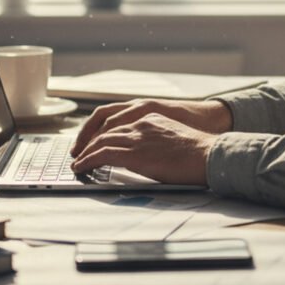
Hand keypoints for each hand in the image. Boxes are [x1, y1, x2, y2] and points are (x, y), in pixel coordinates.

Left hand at [71, 113, 217, 184]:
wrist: (208, 154)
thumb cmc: (199, 152)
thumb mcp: (175, 137)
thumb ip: (157, 140)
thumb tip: (151, 155)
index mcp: (150, 116)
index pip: (117, 121)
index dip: (102, 132)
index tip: (94, 141)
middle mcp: (140, 123)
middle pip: (104, 129)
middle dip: (88, 141)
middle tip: (79, 152)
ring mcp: (136, 137)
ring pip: (99, 141)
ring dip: (85, 152)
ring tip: (77, 162)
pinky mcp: (133, 153)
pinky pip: (101, 154)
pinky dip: (87, 160)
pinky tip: (81, 167)